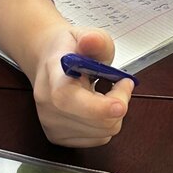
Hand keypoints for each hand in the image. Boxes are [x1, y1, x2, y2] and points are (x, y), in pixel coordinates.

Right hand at [0, 0, 132, 146]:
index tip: (125, 87)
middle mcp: (48, 105)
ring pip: (104, 132)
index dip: (101, 106)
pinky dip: (105, 124)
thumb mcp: (86, 34)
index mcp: (53, 78)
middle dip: (119, 101)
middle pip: (99, 121)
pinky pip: (99, 139)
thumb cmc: (70, 49)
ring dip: (113, 113)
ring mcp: (51, 125)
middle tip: (119, 83)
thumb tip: (91, 41)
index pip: (70, 100)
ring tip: (103, 93)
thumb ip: (96, 39)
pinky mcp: (58, 138)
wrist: (47, 60)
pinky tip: (95, 107)